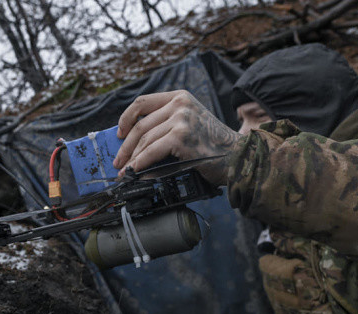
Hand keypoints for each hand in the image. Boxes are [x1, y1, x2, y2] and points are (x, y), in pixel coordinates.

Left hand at [113, 90, 241, 185]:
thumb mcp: (191, 121)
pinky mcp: (181, 136)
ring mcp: (181, 119)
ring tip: (126, 172)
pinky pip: (152, 152)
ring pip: (145, 141)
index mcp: (180, 96)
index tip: (119, 133)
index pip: (142, 102)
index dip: (126, 119)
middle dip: (125, 146)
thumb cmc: (213, 144)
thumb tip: (133, 141)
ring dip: (132, 159)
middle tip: (119, 161)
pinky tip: (136, 172)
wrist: (238, 156)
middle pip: (140, 125)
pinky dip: (141, 164)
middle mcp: (179, 104)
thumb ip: (167, 122)